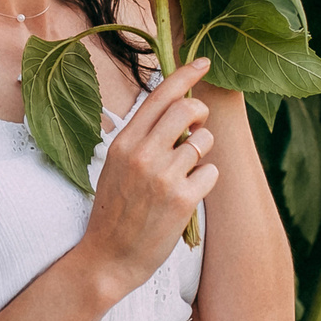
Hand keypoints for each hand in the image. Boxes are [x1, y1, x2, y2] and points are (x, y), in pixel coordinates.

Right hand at [76, 58, 218, 296]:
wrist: (108, 258)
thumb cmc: (116, 212)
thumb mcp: (116, 166)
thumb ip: (142, 138)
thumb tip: (177, 110)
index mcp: (123, 142)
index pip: (159, 96)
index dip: (185, 74)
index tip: (203, 62)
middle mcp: (142, 154)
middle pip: (188, 109)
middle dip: (201, 113)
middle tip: (197, 127)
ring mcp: (163, 176)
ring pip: (204, 141)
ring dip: (202, 153)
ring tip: (184, 173)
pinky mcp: (182, 199)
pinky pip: (211, 171)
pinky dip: (206, 180)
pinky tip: (188, 195)